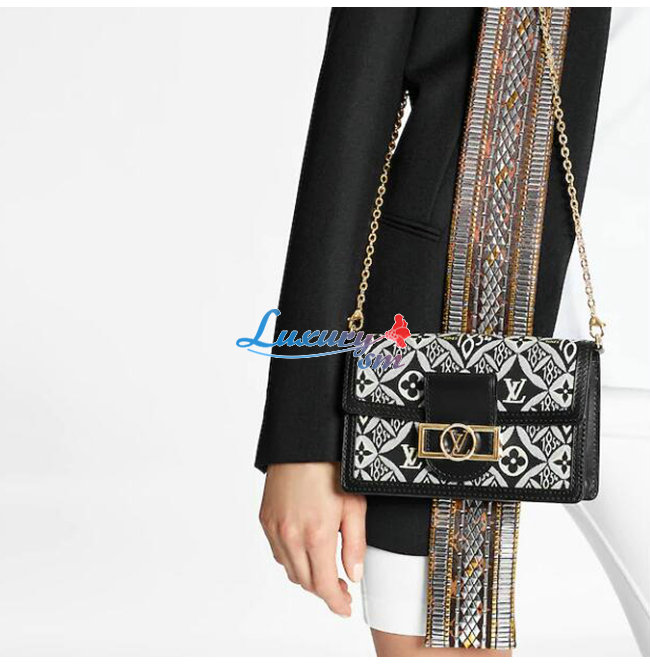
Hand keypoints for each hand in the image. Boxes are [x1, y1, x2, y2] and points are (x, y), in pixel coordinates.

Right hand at [259, 462, 365, 616]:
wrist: (303, 442)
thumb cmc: (330, 468)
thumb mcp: (354, 506)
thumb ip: (355, 545)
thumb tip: (353, 574)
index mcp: (316, 535)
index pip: (323, 586)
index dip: (336, 603)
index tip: (345, 608)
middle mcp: (290, 536)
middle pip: (305, 582)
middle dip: (324, 591)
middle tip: (340, 589)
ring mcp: (274, 528)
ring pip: (289, 569)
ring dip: (307, 576)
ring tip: (324, 569)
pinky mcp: (265, 518)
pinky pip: (277, 551)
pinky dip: (291, 559)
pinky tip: (305, 550)